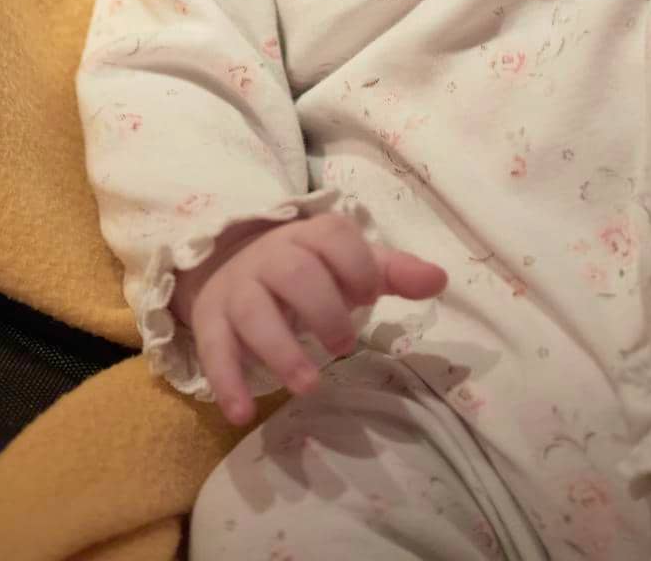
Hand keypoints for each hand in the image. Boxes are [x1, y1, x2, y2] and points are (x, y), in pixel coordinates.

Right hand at [177, 211, 447, 425]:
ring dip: (282, 351)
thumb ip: (392, 273)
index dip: (356, 266)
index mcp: (309, 236)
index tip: (368, 297)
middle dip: (324, 311)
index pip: (333, 237)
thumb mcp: (349, 265)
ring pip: (254, 312)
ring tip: (309, 387)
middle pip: (295, 274)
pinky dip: (227, 381)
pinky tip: (243, 413)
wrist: (232, 264)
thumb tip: (440, 279)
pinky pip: (214, 347)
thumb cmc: (308, 270)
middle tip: (343, 346)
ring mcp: (238, 289)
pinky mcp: (211, 320)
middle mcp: (270, 257)